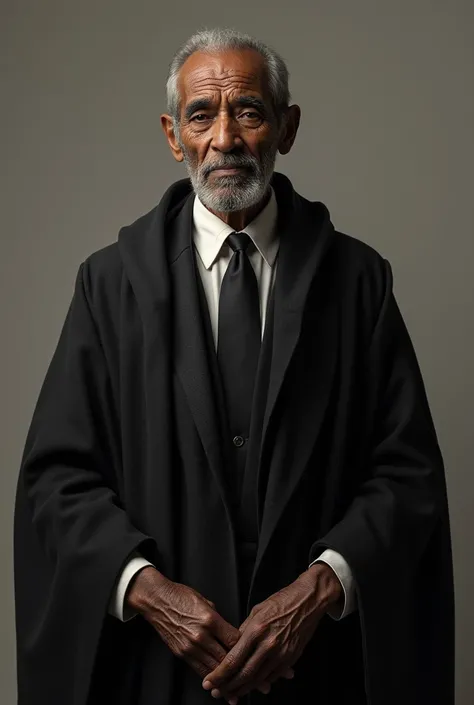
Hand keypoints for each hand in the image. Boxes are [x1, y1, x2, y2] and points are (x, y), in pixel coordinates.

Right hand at [126, 567, 273, 702]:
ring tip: (244, 694)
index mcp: (210, 619)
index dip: (249, 650)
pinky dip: (212, 681)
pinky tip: (221, 690)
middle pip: (228, 659)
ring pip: (215, 669)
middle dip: (246, 673)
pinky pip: (200, 670)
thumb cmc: (182, 596)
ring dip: (230, 683)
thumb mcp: (206, 602)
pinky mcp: (182, 653)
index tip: (261, 658)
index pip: (235, 640)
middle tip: (263, 684)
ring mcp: (190, 646)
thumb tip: (231, 632)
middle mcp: (201, 635)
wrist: (157, 600)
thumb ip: (220, 620)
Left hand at [202, 563, 341, 701]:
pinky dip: (260, 683)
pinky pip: (272, 677)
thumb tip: (233, 647)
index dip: (219, 674)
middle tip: (216, 692)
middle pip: (243, 674)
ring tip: (231, 694)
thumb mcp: (257, 611)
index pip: (232, 659)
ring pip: (257, 679)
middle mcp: (268, 644)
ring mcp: (281, 654)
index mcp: (256, 630)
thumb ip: (244, 631)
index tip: (209, 681)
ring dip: (242, 689)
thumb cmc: (282, 601)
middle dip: (227, 686)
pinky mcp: (290, 659)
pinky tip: (252, 686)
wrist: (307, 601)